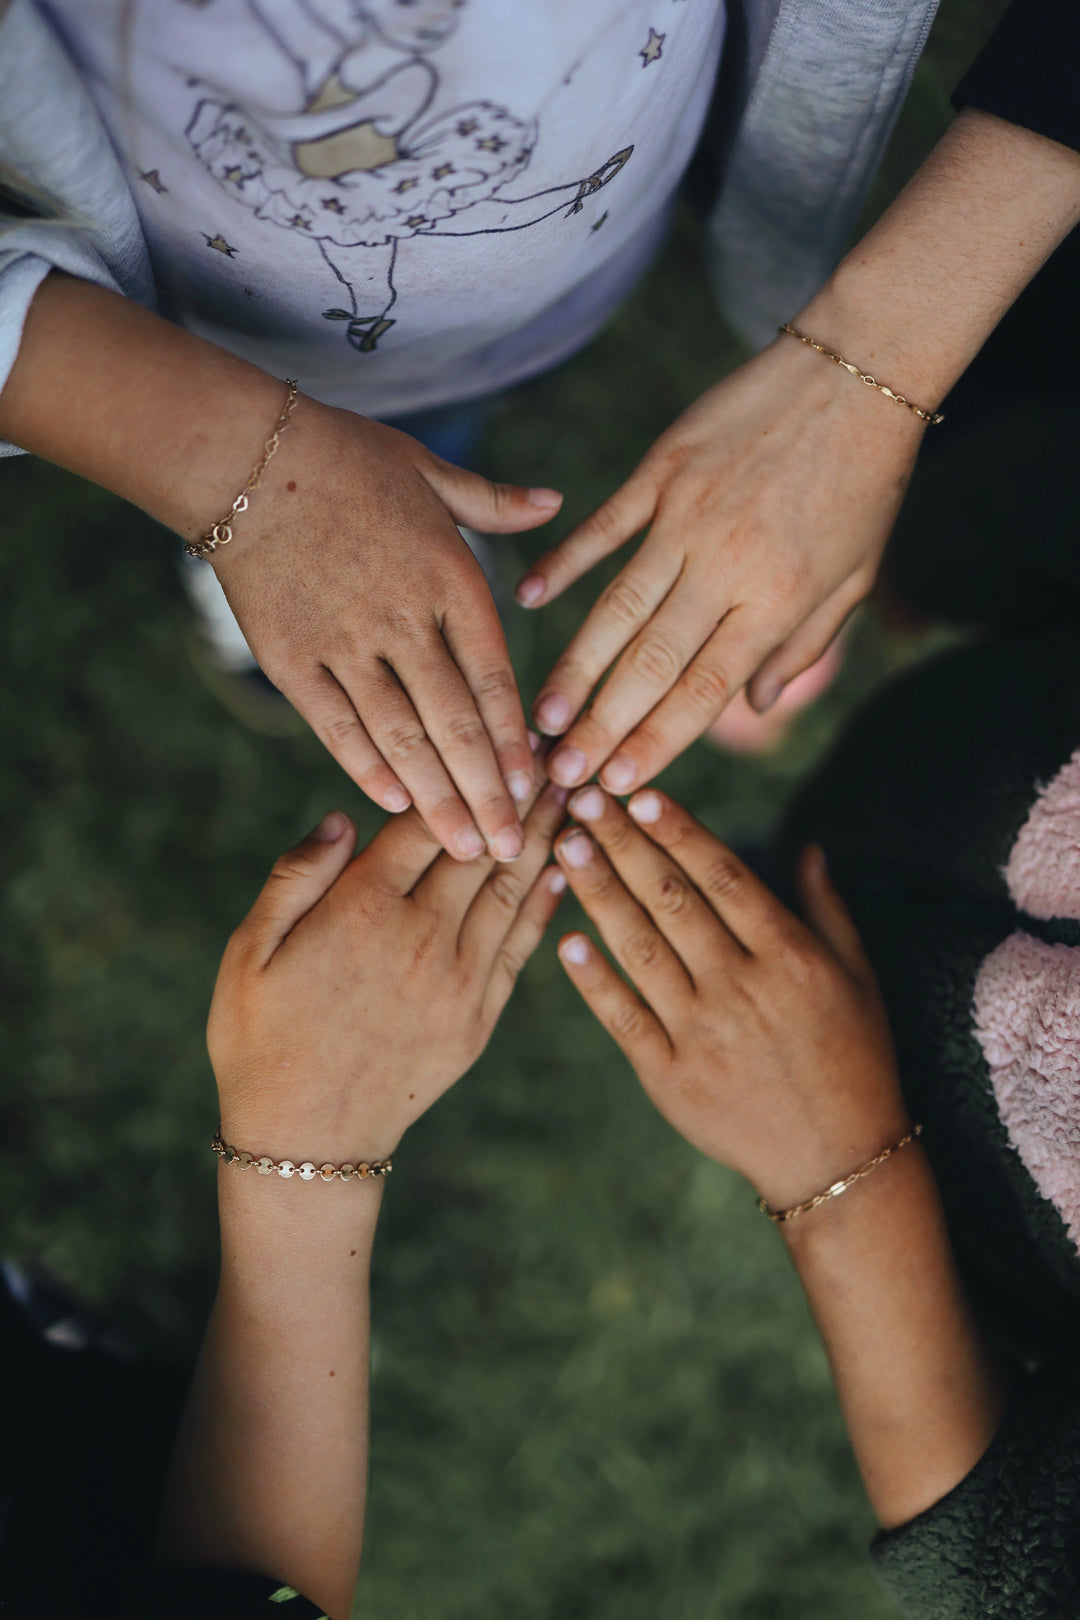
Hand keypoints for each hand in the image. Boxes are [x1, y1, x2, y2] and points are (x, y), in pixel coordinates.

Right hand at [207, 779, 567, 1163]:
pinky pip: (522, 945)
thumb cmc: (262, 1038)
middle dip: (523, 788)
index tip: (500, 730)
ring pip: (515, 887)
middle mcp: (422, 936)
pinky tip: (566, 863)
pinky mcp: (479, 1017)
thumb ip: (296, 877)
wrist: (306, 1140)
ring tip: (577, 785)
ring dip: (549, 832)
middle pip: (485, 843)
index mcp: (363, 909)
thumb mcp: (251, 951)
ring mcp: (459, 979)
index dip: (465, 769)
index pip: (426, 820)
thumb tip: (342, 816)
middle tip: (561, 741)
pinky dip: (547, 900)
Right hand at [213, 398, 562, 859]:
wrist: (245, 456)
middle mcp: (403, 619)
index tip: (540, 789)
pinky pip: (335, 725)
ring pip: (400, 735)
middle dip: (486, 792)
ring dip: (434, 797)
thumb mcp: (431, 469)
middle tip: (510, 849)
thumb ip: (495, 502)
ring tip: (462, 847)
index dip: (517, 738)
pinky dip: (364, 766)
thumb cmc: (346, 461)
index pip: (494, 676)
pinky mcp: (291, 658)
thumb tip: (554, 501)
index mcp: (450, 578)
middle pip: (455, 721)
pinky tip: (392, 804)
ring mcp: (345, 643)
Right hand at [517, 305, 922, 794]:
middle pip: (650, 663)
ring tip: (541, 716)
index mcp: (777, 601)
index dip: (657, 742)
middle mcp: (726, 566)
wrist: (856, 372)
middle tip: (560, 773)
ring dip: (574, 668)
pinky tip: (525, 600)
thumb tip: (754, 706)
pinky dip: (562, 564)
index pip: (705, 690)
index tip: (616, 783)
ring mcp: (686, 515)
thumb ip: (804, 646)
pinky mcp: (661, 470)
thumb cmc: (863, 483)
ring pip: (616, 608)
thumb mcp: (855, 576)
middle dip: (601, 726)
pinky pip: (602, 528)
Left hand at [550, 785, 907, 1210]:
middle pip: (671, 901)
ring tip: (567, 849)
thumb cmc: (856, 1059)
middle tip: (584, 801)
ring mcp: (701, 1034)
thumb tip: (808, 847)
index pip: (722, 876)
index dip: (678, 831)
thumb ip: (827, 909)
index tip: (641, 793)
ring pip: (639, 949)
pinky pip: (622, 1018)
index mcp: (789, 956)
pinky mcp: (670, 1077)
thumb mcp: (859, 979)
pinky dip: (593, 980)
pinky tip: (565, 939)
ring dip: (598, 894)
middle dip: (623, 844)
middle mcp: (742, 988)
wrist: (838, 1160)